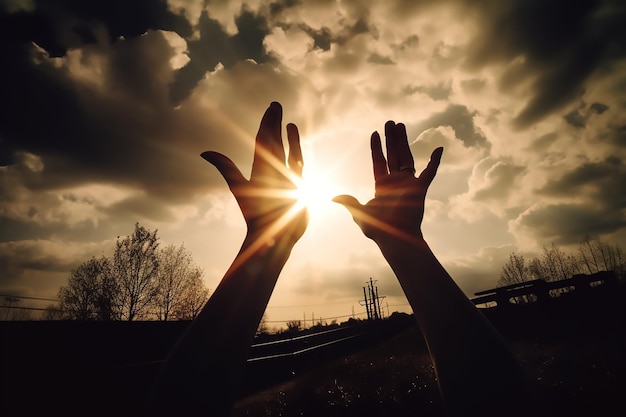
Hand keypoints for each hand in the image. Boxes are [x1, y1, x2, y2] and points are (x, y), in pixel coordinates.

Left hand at [201, 102, 307, 246]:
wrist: (273, 235)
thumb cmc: (256, 215)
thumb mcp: (241, 187)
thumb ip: (226, 167)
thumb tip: (205, 151)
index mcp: (260, 168)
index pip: (263, 139)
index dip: (267, 122)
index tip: (271, 108)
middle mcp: (273, 170)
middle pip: (274, 141)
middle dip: (275, 123)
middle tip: (276, 105)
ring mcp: (286, 178)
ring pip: (287, 152)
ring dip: (287, 137)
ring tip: (287, 121)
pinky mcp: (297, 187)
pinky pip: (299, 166)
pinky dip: (299, 153)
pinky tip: (300, 148)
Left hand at [333, 121, 442, 243]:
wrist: (394, 238)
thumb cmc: (378, 229)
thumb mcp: (359, 214)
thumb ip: (350, 202)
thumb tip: (334, 197)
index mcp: (382, 186)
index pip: (379, 162)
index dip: (376, 148)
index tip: (374, 133)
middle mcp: (396, 182)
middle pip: (393, 155)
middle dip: (391, 139)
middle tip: (390, 122)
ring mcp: (409, 184)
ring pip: (407, 157)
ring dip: (404, 141)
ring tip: (401, 125)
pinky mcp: (420, 189)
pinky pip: (430, 173)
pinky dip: (435, 161)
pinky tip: (439, 149)